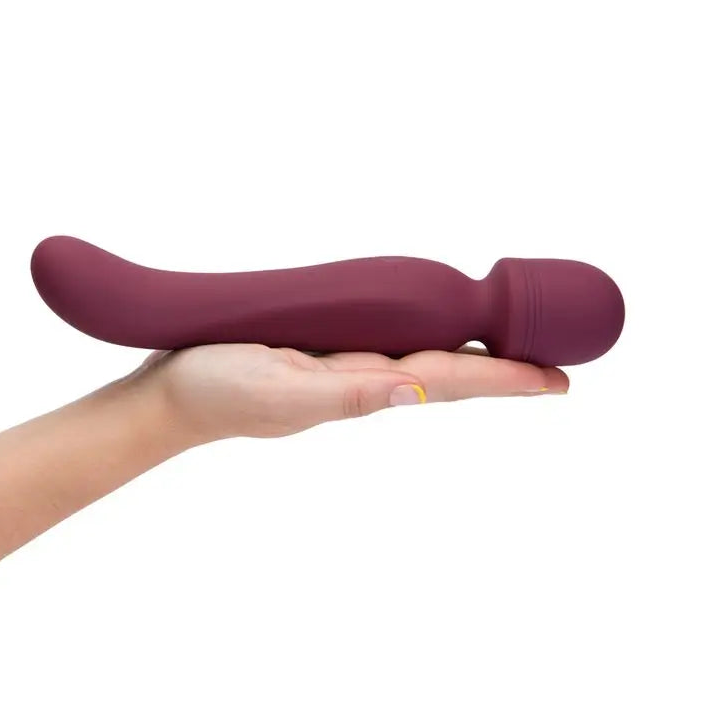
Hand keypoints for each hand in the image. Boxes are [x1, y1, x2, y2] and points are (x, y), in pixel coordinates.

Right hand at [137, 343, 568, 444]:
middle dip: (502, 368)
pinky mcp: (319, 349)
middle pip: (448, 371)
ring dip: (470, 354)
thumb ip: (345, 396)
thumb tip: (415, 394)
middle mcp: (362, 377)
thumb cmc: (217, 393)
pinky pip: (383, 341)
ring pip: (421, 356)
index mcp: (361, 387)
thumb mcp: (280, 393)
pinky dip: (423, 337)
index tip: (560, 381)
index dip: (506, 380)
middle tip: (555, 361)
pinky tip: (432, 334)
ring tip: (511, 347)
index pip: (449, 382)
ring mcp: (342, 364)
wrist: (170, 395)